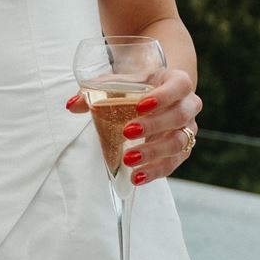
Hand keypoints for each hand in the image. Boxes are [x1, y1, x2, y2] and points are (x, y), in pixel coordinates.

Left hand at [66, 67, 201, 185]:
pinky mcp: (182, 149)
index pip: (180, 85)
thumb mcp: (119, 83)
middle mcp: (188, 105)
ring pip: (179, 142)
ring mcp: (188, 129)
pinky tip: (137, 177)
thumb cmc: (137, 88)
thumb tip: (71, 105)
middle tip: (127, 132)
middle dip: (154, 126)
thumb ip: (95, 91)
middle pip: (180, 116)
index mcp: (176, 82)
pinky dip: (156, 171)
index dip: (164, 95)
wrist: (155, 97)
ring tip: (129, 160)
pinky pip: (174, 163)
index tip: (141, 105)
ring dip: (154, 153)